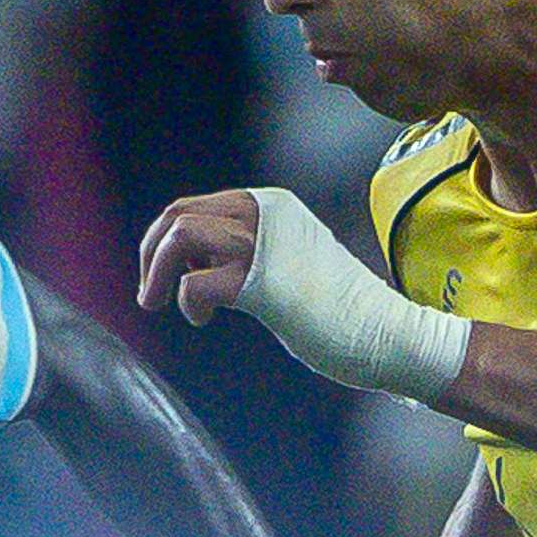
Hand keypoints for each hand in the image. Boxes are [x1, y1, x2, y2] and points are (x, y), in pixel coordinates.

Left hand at [138, 186, 471, 401]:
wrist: (386, 333)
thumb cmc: (337, 309)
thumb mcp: (285, 262)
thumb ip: (244, 253)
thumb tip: (190, 264)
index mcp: (270, 204)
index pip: (193, 205)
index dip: (163, 240)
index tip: (162, 277)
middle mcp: (266, 212)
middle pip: (178, 214)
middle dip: (151, 254)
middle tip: (150, 295)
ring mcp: (266, 244)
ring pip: (180, 234)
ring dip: (158, 271)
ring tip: (160, 303)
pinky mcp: (265, 283)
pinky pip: (198, 281)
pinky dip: (188, 302)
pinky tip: (202, 318)